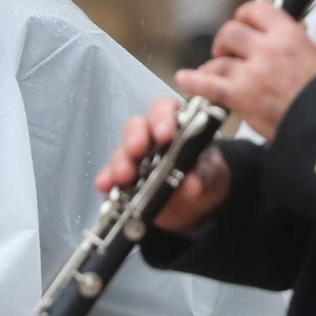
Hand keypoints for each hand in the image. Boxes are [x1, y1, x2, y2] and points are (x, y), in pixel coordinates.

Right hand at [96, 99, 232, 233]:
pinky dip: (107, 179)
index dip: (162, 117)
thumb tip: (190, 183)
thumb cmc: (203, 179)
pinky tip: (106, 185)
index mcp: (175, 125)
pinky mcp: (121, 178)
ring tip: (124, 175)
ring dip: (120, 161)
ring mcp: (133, 157)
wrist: (196, 206)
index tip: (164, 135)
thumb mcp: (210, 177)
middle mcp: (150, 136)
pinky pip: (110, 174)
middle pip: (136, 126)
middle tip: (137, 150)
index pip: (165, 109)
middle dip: (135, 137)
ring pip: (121, 150)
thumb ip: (202, 177)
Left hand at [182, 1, 315, 140]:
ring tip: (213, 71)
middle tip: (226, 50)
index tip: (243, 23)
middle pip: (231, 32)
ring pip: (219, 60)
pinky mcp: (241, 97)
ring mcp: (251, 73)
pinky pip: (209, 86)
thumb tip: (290, 33)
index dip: (245, 16)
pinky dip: (194, 82)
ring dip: (213, 65)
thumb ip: (298, 43)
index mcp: (288, 35)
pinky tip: (184, 78)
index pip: (256, 10)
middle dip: (226, 41)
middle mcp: (266, 49)